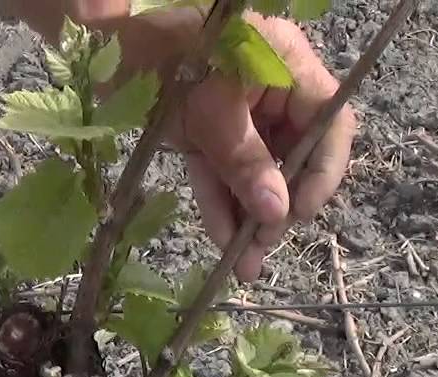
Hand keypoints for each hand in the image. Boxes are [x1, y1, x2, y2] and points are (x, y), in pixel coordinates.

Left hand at [175, 13, 356, 280]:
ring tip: (244, 263)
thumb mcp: (211, 114)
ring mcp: (239, 110)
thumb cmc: (168, 63)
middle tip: (264, 243)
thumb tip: (276, 213)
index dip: (323, 171)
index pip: (330, 122)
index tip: (301, 212)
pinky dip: (220, 201)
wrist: (107, 53)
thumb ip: (245, 162)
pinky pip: (222, 169)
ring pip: (254, 169)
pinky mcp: (207, 129)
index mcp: (287, 64)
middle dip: (277, 204)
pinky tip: (222, 239)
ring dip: (248, 215)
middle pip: (292, 153)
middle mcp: (271, 88)